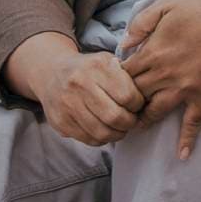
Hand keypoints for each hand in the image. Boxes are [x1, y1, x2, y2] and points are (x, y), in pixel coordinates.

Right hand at [22, 48, 143, 147]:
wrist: (52, 73)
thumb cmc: (90, 69)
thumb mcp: (108, 61)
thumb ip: (127, 76)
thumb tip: (148, 99)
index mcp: (97, 67)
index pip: (128, 96)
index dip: (138, 105)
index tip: (138, 105)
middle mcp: (79, 84)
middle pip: (115, 117)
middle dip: (129, 122)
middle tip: (131, 120)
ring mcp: (67, 104)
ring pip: (102, 132)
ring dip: (117, 134)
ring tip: (120, 127)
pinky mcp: (60, 122)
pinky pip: (89, 139)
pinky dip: (102, 139)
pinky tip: (105, 130)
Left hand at [121, 0, 200, 158]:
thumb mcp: (168, 5)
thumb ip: (141, 22)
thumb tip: (124, 43)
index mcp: (154, 51)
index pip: (123, 73)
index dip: (113, 79)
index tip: (110, 82)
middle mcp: (165, 74)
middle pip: (134, 95)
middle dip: (122, 103)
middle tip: (115, 108)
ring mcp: (184, 88)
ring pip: (155, 111)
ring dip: (142, 121)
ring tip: (133, 128)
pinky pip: (193, 122)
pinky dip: (187, 140)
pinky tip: (182, 155)